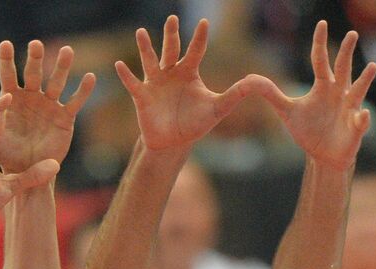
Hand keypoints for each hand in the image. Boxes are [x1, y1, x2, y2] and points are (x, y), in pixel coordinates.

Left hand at [0, 40, 95, 173]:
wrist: (28, 173)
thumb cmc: (6, 154)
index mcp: (11, 98)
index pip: (8, 75)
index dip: (6, 60)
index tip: (5, 44)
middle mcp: (31, 97)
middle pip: (33, 74)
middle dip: (34, 60)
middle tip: (35, 44)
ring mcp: (49, 105)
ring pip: (56, 82)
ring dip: (62, 67)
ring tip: (67, 51)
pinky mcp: (65, 118)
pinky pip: (74, 102)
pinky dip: (82, 91)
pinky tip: (90, 77)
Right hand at [115, 16, 262, 152]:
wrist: (174, 142)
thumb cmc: (195, 123)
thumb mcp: (218, 109)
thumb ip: (236, 94)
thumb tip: (256, 81)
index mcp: (189, 72)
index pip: (195, 51)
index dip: (199, 38)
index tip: (204, 22)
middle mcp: (171, 72)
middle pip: (171, 49)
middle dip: (171, 34)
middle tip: (173, 18)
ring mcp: (155, 83)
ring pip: (150, 61)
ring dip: (145, 47)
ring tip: (141, 32)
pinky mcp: (142, 96)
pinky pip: (133, 83)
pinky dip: (126, 75)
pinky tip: (119, 65)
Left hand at [259, 22, 375, 169]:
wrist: (323, 155)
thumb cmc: (309, 130)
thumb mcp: (286, 111)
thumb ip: (270, 94)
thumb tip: (247, 79)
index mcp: (323, 86)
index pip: (320, 60)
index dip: (319, 43)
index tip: (322, 23)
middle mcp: (339, 93)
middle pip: (343, 68)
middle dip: (346, 52)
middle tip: (351, 33)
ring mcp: (350, 110)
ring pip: (359, 91)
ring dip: (365, 80)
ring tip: (372, 66)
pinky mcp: (356, 128)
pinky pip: (361, 122)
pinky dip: (363, 119)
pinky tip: (363, 115)